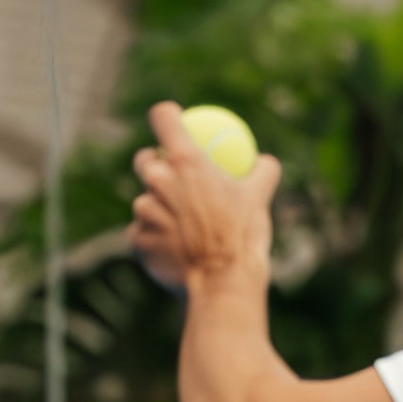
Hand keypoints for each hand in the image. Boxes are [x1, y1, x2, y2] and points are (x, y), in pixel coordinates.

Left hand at [130, 100, 281, 300]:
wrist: (222, 285)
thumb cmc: (242, 237)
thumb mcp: (259, 199)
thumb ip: (262, 171)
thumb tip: (265, 160)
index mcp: (185, 161)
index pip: (163, 119)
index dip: (166, 116)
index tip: (172, 119)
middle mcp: (157, 181)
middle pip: (145, 160)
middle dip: (153, 164)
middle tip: (170, 176)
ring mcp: (143, 211)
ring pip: (146, 202)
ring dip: (160, 209)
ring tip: (184, 228)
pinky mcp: (137, 240)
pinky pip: (144, 233)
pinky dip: (158, 239)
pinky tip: (176, 250)